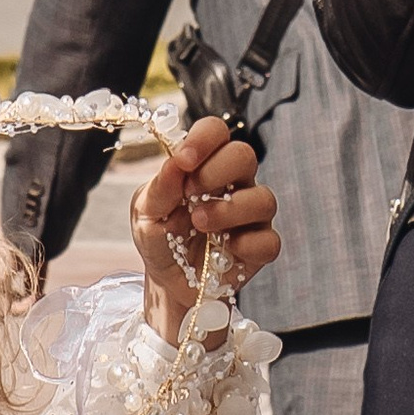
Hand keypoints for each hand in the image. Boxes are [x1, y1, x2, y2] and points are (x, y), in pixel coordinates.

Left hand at [130, 117, 279, 344]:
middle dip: (217, 171)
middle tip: (190, 194)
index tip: (184, 160)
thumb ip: (159, 189)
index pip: (216, 132)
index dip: (205, 139)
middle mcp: (234, 184)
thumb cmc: (159, 238)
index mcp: (204, 165)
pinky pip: (269, 240)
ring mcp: (251, 216)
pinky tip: (224, 250)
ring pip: (263, 198)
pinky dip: (246, 245)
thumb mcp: (145, 213)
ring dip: (229, 210)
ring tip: (200, 223)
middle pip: (245, 155)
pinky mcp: (260, 248)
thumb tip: (175, 163)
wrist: (168, 282)